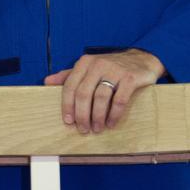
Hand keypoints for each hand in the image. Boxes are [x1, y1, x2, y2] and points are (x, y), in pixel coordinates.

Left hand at [45, 49, 164, 133]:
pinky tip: (111, 123)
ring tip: (97, 128)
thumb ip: (69, 75)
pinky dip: (114, 115)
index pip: (70, 86)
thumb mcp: (88, 67)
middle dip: (82, 115)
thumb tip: (47, 82)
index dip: (67, 106)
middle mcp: (98, 64)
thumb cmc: (110, 67)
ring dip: (97, 117)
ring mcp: (115, 70)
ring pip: (100, 98)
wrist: (142, 59)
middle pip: (84, 94)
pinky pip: (119, 100)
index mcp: (85, 63)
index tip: (68, 122)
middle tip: (83, 129)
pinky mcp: (130, 78)